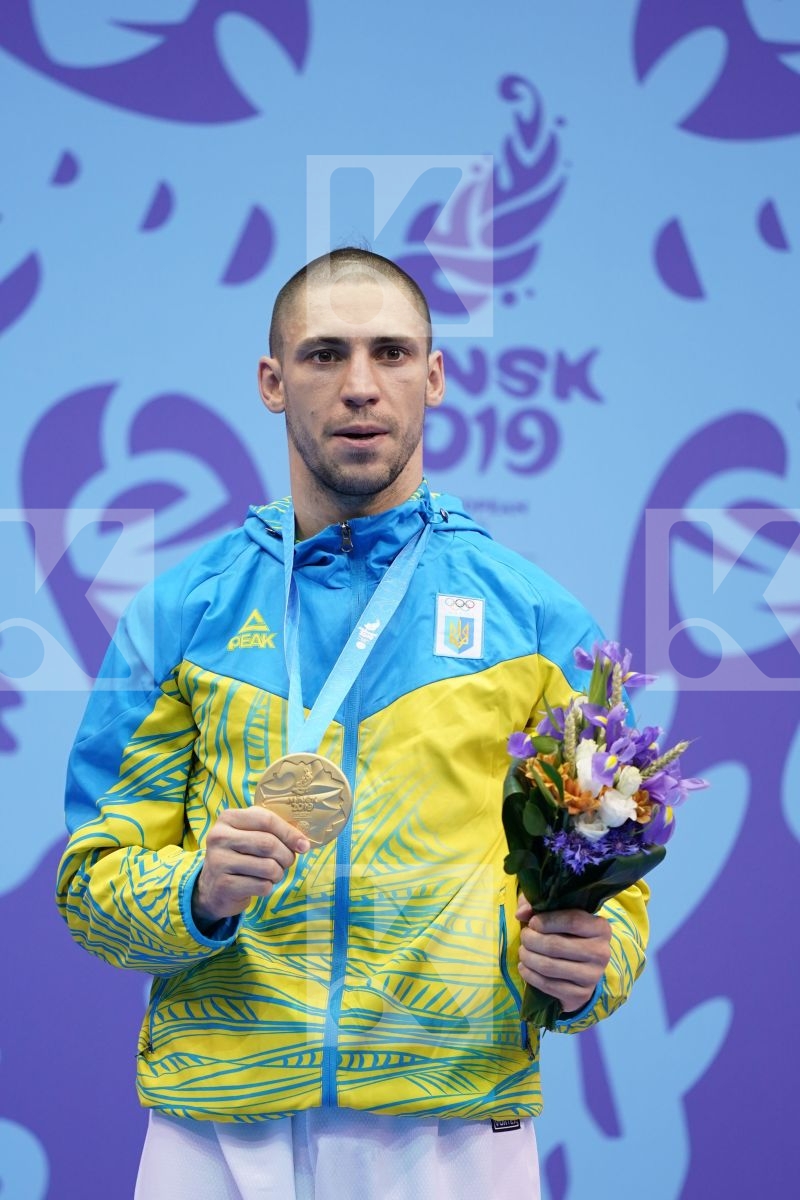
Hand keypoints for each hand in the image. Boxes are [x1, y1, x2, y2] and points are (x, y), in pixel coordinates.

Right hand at [192, 807, 310, 926]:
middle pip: (268, 843)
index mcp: (228, 818)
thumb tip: (303, 843)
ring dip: (278, 873)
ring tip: (272, 873)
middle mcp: (219, 837)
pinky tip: (258, 884)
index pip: (266, 819)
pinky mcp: (224, 885)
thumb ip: (274, 832)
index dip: (289, 833)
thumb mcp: (250, 835)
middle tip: (287, 862)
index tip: (303, 845)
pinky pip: (261, 886)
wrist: (213, 888)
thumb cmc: (239, 856)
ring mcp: (219, 861)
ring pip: (268, 867)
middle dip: (286, 856)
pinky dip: (267, 887)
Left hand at [516, 895, 610, 1015]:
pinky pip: (547, 985)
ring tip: (523, 951)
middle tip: (524, 937)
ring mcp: (592, 976)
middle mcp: (601, 952)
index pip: (572, 921)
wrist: (579, 972)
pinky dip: (529, 975)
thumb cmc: (566, 935)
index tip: (532, 923)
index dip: (546, 921)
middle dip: (531, 940)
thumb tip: (522, 913)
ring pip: (549, 966)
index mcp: (600, 928)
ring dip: (527, 957)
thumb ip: (538, 905)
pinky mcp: (581, 995)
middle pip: (555, 945)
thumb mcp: (557, 915)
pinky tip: (524, 967)